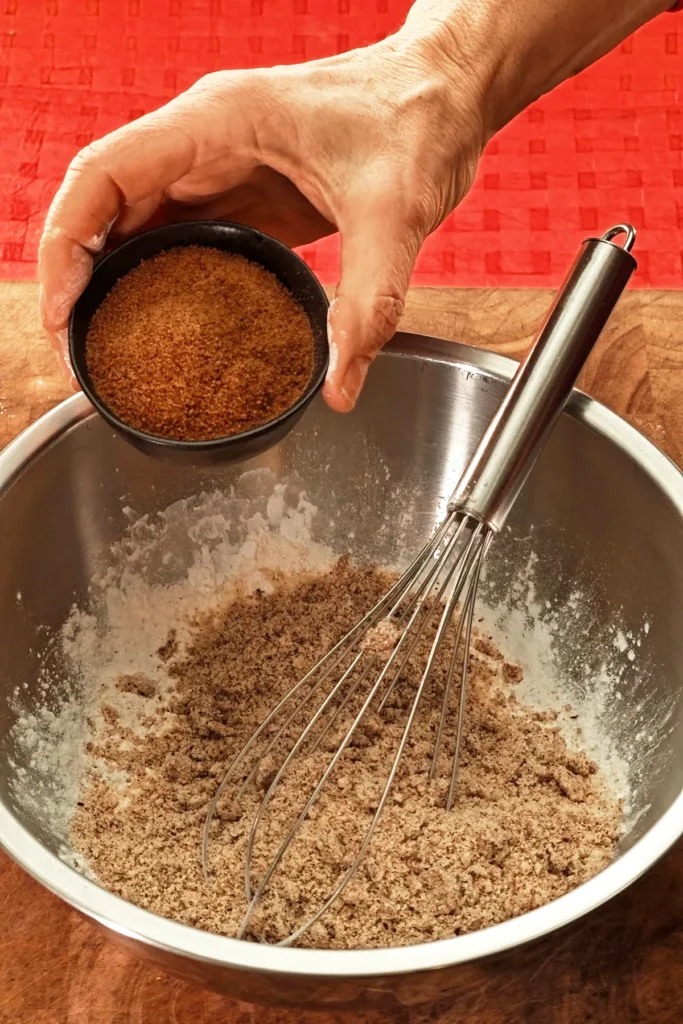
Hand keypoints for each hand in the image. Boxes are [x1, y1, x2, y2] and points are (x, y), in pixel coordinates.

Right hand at [38, 31, 487, 410]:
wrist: (445, 97)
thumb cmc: (417, 121)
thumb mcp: (395, 212)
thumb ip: (368, 302)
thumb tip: (340, 385)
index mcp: (216, 122)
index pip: (102, 177)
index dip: (66, 246)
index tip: (61, 315)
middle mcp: (203, 143)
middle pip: (104, 208)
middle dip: (80, 280)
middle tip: (82, 357)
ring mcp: (220, 170)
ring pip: (135, 227)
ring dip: (114, 287)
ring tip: (109, 354)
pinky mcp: (244, 198)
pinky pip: (180, 241)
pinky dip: (160, 286)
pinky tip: (163, 332)